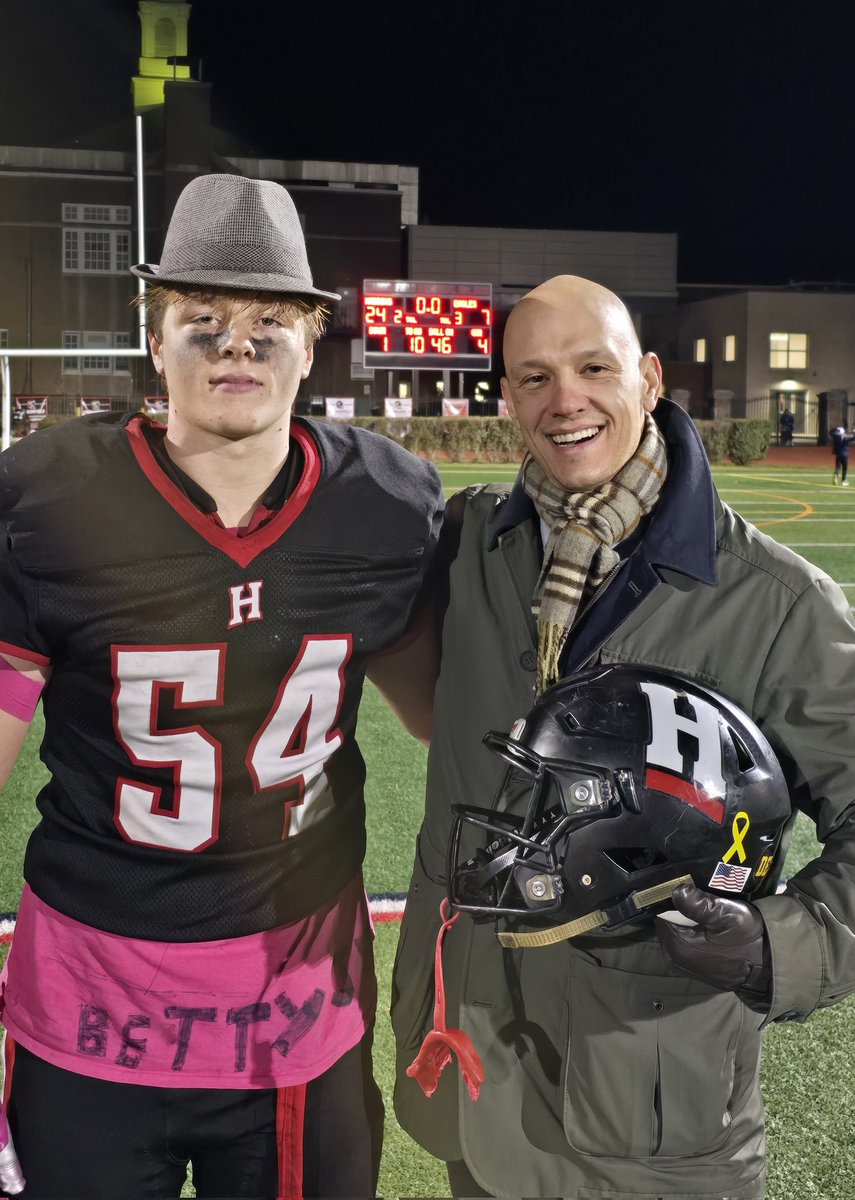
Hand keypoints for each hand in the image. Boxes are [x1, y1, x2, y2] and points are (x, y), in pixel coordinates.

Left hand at [655, 882, 771, 1012]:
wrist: (767, 967)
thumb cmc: (748, 939)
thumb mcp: (727, 915)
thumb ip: (699, 904)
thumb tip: (677, 891)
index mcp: (677, 945)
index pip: (661, 912)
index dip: (677, 900)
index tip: (695, 896)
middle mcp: (673, 959)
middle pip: (667, 922)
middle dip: (681, 912)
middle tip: (705, 906)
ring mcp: (682, 966)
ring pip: (675, 932)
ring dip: (688, 923)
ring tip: (710, 918)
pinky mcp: (692, 970)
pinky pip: (683, 944)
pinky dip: (693, 935)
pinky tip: (710, 932)